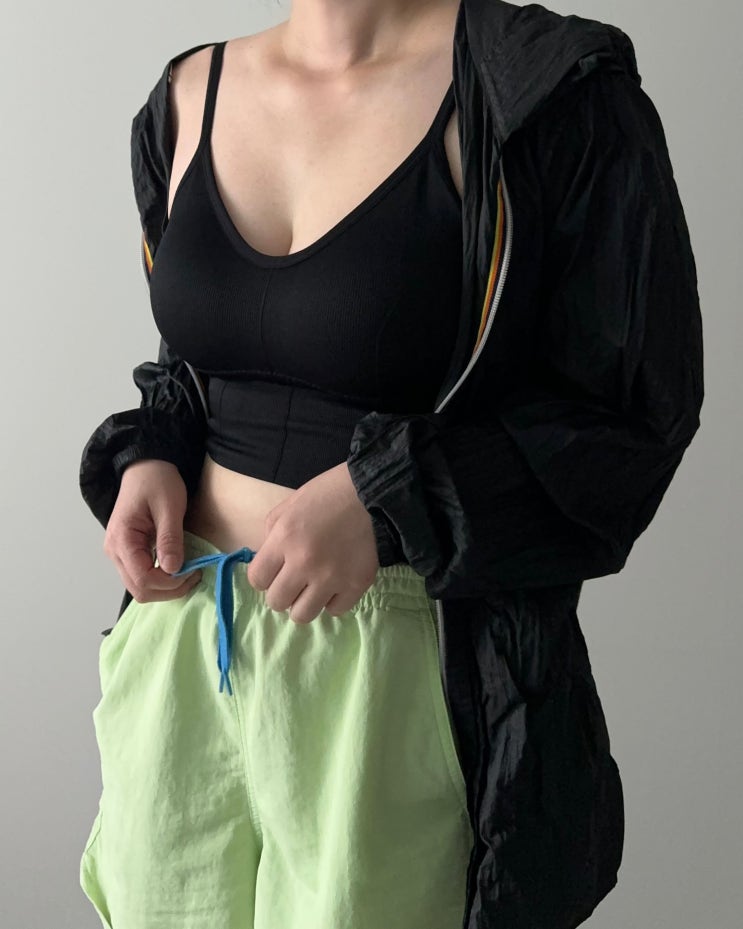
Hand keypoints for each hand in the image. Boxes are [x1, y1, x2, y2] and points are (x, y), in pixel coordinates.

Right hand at [103, 459, 202, 601]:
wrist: (145, 466)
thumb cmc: (157, 481)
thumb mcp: (169, 507)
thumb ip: (170, 539)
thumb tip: (174, 570)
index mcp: (122, 539)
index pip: (143, 579)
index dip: (170, 583)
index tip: (194, 571)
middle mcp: (114, 552)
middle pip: (139, 590)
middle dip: (169, 589)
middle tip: (194, 575)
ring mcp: (119, 554)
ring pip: (140, 587)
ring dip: (165, 587)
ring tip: (189, 573)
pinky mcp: (128, 553)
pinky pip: (142, 576)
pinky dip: (160, 580)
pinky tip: (178, 569)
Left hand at [246, 462, 378, 623]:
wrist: (374, 493)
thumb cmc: (328, 495)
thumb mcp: (289, 506)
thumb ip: (271, 535)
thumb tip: (267, 563)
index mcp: (284, 539)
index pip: (257, 580)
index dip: (264, 576)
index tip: (275, 570)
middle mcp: (304, 563)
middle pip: (277, 602)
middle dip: (282, 592)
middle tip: (294, 580)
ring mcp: (332, 577)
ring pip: (303, 615)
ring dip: (305, 603)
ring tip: (314, 588)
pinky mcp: (357, 585)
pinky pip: (335, 610)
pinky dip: (333, 601)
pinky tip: (336, 585)